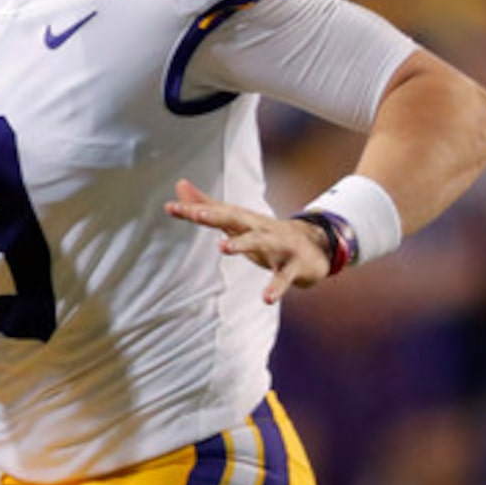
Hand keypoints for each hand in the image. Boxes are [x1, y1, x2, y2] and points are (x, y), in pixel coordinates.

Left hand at [166, 177, 332, 303]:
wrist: (316, 246)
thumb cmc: (268, 234)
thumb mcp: (237, 220)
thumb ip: (207, 204)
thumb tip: (179, 185)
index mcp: (244, 220)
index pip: (216, 212)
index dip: (193, 210)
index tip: (169, 207)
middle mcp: (259, 228)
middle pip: (235, 219)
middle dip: (216, 216)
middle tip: (197, 214)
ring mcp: (278, 245)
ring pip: (259, 242)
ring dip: (242, 244)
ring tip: (223, 248)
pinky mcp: (293, 266)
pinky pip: (283, 277)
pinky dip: (276, 288)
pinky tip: (266, 299)